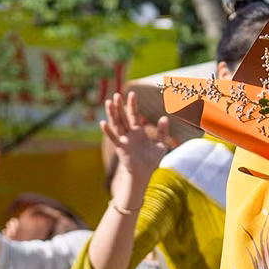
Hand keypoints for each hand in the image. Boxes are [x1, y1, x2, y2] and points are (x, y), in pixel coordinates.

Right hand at [100, 88, 168, 204]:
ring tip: (108, 102)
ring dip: (112, 114)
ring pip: (116, 124)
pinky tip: (103, 123)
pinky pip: (113, 139)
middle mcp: (129, 134)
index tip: (132, 93)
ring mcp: (124, 140)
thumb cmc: (152, 160)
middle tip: (116, 94)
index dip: (133, 104)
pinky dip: (108, 131)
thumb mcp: (161, 144)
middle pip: (123, 117)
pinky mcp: (121, 148)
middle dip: (120, 106)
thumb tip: (165, 117)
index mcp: (138, 131)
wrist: (145, 174)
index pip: (134, 114)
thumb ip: (163, 131)